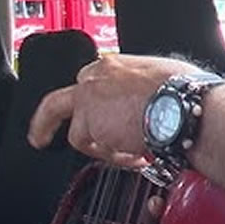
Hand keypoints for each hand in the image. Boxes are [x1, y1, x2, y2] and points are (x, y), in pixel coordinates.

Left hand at [28, 54, 201, 164]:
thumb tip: (158, 97)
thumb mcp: (165, 74)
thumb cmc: (184, 91)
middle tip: (40, 138)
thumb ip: (147, 84)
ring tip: (127, 155)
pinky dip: (112, 158)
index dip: (94, 103)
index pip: (90, 83)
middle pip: (59, 102)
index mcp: (113, 65)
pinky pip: (93, 149)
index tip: (96, 115)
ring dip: (101, 148)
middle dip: (47, 122)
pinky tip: (134, 157)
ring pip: (78, 133)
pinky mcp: (88, 126)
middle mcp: (94, 79)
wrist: (182, 106)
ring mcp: (88, 103)